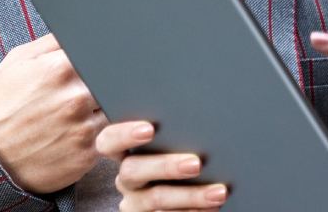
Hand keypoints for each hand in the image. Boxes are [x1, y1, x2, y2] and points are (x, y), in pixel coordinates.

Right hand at [0, 34, 106, 193]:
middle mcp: (75, 98)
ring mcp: (82, 129)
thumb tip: (84, 30)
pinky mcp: (86, 155)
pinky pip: (110, 139)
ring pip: (114, 111)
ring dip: (104, 111)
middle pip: (115, 83)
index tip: (100, 64)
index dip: (104, 60)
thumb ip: (54, 42)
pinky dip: (102, 135)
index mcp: (59, 68)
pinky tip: (78, 132)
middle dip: (106, 85)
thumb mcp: (19, 61)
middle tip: (90, 89)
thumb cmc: (2, 102)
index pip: (104, 54)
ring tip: (79, 113)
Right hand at [96, 120, 227, 210]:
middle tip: (196, 164)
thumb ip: (174, 137)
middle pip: (133, 170)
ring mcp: (135, 203)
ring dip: (190, 195)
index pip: (109, 141)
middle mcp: (127, 179)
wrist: (182, 201)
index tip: (149, 128)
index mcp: (126, 153)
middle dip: (166, 166)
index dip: (124, 134)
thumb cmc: (182, 162)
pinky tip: (211, 208)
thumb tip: (200, 124)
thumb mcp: (172, 148)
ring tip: (218, 192)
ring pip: (155, 198)